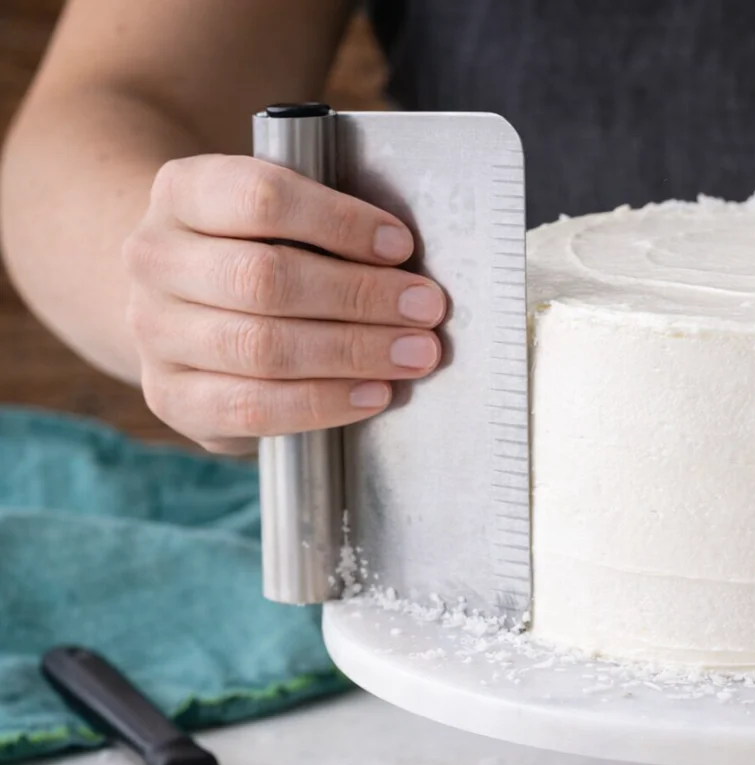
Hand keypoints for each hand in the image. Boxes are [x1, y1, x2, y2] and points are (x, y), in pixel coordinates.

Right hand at [123, 155, 446, 454]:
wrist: (184, 307)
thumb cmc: (258, 252)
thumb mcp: (282, 218)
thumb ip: (330, 228)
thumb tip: (409, 267)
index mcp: (183, 192)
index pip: (260, 198)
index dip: (340, 223)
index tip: (401, 246)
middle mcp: (155, 259)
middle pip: (265, 279)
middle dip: (360, 296)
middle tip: (425, 309)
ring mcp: (154, 332)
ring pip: (261, 347)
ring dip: (353, 352)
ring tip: (414, 353)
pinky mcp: (171, 397)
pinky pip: (252, 407)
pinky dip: (324, 402)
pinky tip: (374, 393)